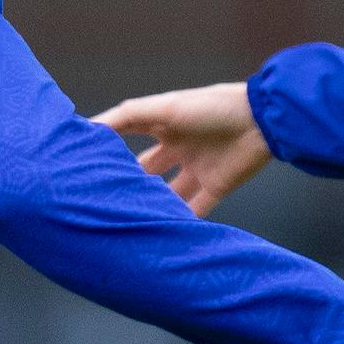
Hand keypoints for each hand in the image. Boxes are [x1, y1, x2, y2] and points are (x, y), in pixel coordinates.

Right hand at [99, 81, 272, 215]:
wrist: (262, 120)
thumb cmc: (211, 107)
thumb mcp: (164, 109)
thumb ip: (126, 117)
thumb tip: (89, 128)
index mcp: (163, 125)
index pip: (128, 139)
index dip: (108, 151)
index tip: (82, 167)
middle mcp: (177, 148)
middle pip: (146, 171)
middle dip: (128, 184)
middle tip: (101, 203)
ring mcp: (196, 169)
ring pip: (167, 194)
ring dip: (151, 206)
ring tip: (127, 223)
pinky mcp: (216, 187)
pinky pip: (194, 209)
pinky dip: (179, 222)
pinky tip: (159, 236)